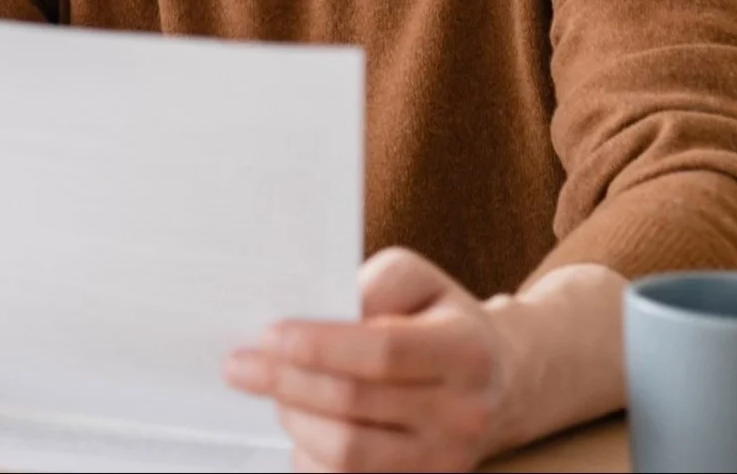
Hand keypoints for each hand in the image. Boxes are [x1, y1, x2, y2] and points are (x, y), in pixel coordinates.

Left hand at [225, 247, 508, 472]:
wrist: (498, 381)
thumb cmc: (439, 320)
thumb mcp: (418, 280)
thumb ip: (372, 285)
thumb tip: (317, 312)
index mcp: (465, 352)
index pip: (382, 354)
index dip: (319, 346)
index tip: (268, 336)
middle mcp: (462, 413)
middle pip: (354, 405)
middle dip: (285, 383)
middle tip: (239, 366)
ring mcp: (444, 460)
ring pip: (348, 455)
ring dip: (294, 420)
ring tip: (274, 393)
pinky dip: (311, 457)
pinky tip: (300, 427)